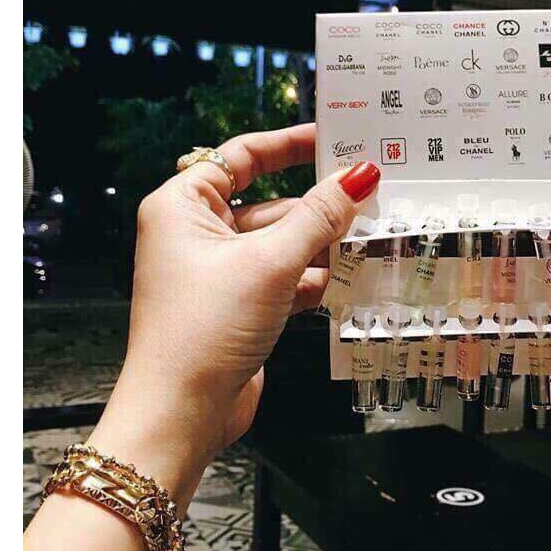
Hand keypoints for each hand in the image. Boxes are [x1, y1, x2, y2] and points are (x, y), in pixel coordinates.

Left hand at [87, 123, 379, 510]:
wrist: (182, 413)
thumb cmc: (203, 329)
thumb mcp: (270, 262)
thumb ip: (319, 216)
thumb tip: (358, 175)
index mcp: (184, 207)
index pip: (242, 156)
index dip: (288, 144)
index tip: (332, 137)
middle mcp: (198, 235)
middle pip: (269, 202)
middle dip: (316, 206)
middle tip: (367, 194)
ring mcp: (220, 272)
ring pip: (281, 243)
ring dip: (320, 245)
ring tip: (367, 237)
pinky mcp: (239, 305)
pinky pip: (282, 277)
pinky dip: (311, 278)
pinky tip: (344, 279)